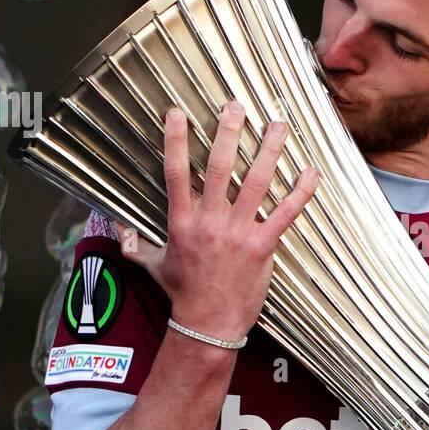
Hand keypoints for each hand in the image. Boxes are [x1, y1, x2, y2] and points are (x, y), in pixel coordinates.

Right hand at [115, 102, 317, 341]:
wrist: (207, 324)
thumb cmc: (183, 295)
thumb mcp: (153, 266)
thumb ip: (135, 244)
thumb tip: (118, 229)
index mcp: (182, 222)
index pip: (176, 172)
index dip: (176, 140)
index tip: (177, 112)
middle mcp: (209, 222)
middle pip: (219, 167)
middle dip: (228, 133)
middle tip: (236, 106)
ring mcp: (237, 233)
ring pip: (256, 182)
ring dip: (269, 150)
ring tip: (278, 125)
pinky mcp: (262, 246)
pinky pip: (285, 213)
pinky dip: (300, 191)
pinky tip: (310, 171)